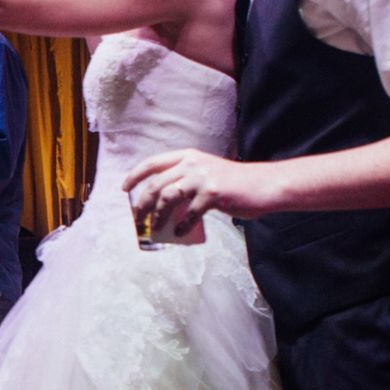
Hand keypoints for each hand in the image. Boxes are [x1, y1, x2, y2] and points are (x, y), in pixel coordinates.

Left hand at [123, 147, 279, 234]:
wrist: (265, 185)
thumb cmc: (234, 183)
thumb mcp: (206, 173)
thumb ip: (185, 180)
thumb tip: (161, 203)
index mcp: (188, 156)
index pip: (152, 163)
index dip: (135, 176)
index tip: (124, 189)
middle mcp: (192, 164)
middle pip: (155, 184)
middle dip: (142, 204)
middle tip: (138, 219)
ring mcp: (203, 178)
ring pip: (167, 198)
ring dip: (157, 216)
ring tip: (156, 228)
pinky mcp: (213, 193)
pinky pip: (189, 213)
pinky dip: (182, 225)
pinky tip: (179, 232)